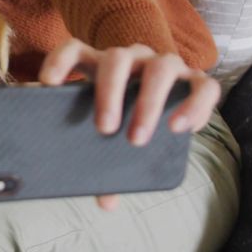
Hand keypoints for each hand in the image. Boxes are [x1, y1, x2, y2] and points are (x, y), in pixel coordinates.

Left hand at [38, 38, 220, 209]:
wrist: (169, 106)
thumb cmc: (125, 121)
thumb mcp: (108, 134)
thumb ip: (100, 159)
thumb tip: (106, 202)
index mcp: (101, 64)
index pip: (75, 49)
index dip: (59, 61)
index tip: (48, 83)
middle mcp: (133, 57)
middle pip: (118, 59)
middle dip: (110, 92)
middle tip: (104, 129)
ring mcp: (165, 64)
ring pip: (160, 68)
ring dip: (149, 102)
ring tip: (138, 138)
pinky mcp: (197, 79)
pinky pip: (203, 86)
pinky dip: (194, 106)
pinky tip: (180, 128)